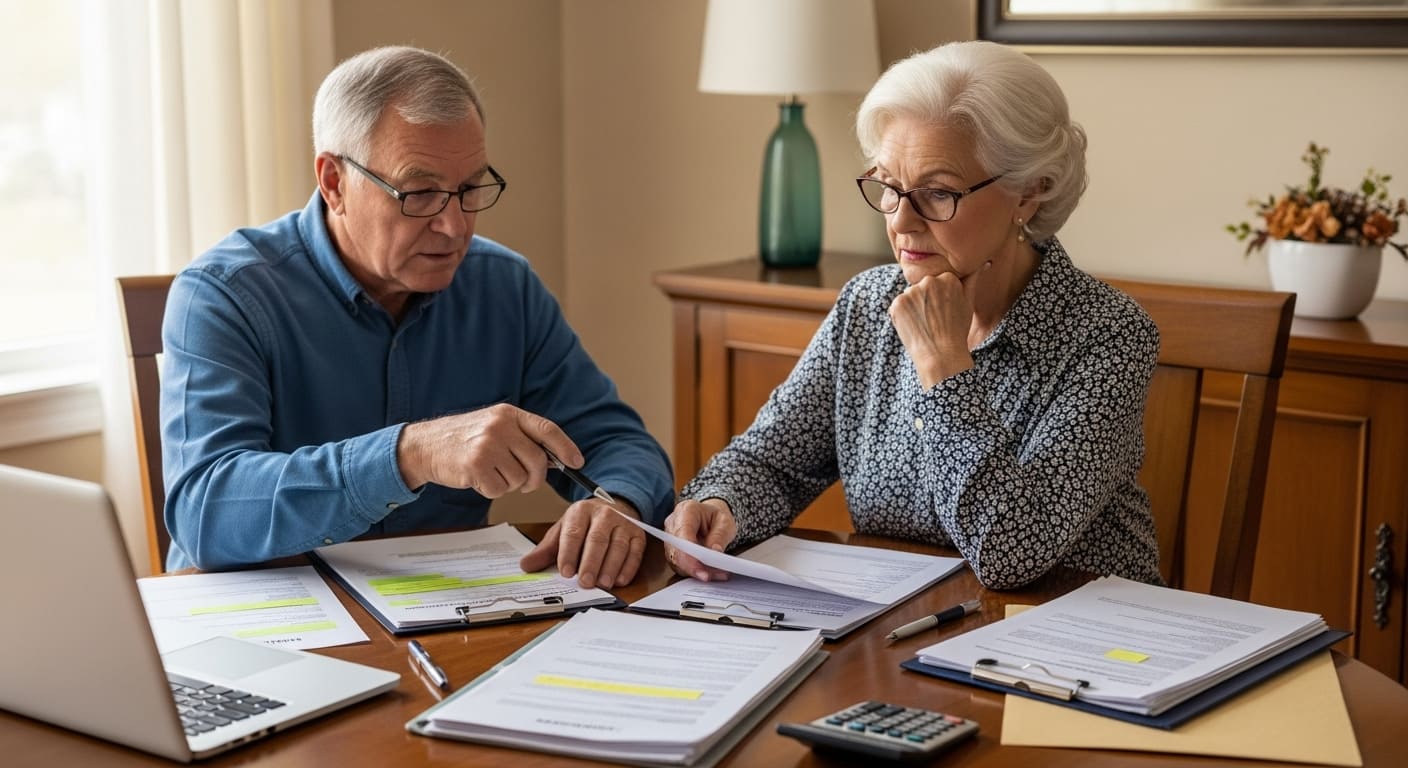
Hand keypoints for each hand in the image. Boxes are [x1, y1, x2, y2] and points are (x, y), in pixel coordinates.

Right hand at [396, 403, 579, 495]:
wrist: (425, 446)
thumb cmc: (463, 439)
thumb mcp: (494, 426)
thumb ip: (522, 438)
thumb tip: (556, 459)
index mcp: (509, 414)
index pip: (547, 430)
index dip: (566, 447)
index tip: (576, 462)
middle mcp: (500, 427)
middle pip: (538, 461)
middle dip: (535, 479)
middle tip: (525, 483)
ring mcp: (487, 445)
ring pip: (519, 479)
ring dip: (509, 484)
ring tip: (491, 473)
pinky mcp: (476, 466)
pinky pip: (500, 490)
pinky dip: (492, 490)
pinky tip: (479, 478)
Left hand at [519, 498, 645, 589]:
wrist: (613, 507)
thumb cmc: (584, 525)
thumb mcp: (562, 532)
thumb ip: (546, 551)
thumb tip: (526, 566)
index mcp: (580, 512)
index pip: (574, 532)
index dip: (569, 553)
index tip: (565, 572)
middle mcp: (603, 514)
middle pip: (597, 540)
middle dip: (591, 563)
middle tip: (585, 582)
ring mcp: (623, 523)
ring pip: (618, 546)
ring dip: (611, 567)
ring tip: (603, 584)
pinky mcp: (638, 534)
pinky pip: (635, 551)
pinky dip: (628, 567)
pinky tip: (620, 580)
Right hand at [662, 499, 736, 581]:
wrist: (710, 517)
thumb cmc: (716, 517)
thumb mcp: (725, 522)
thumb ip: (720, 536)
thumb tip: (714, 553)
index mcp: (686, 511)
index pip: (682, 535)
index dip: (690, 555)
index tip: (702, 570)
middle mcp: (673, 524)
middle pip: (676, 551)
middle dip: (693, 567)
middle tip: (711, 576)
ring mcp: (670, 538)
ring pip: (677, 561)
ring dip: (695, 571)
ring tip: (716, 574)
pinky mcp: (672, 551)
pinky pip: (680, 565)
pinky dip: (694, 572)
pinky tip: (710, 573)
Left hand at [888, 265, 989, 387]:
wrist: (940, 355)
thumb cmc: (957, 331)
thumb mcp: (968, 303)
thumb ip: (972, 279)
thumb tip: (985, 262)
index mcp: (948, 277)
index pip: (937, 282)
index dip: (939, 299)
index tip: (944, 312)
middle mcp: (929, 281)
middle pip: (923, 287)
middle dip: (926, 301)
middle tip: (934, 320)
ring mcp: (911, 292)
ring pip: (910, 296)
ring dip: (914, 308)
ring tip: (925, 324)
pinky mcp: (897, 303)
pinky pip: (898, 306)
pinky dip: (902, 316)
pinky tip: (914, 327)